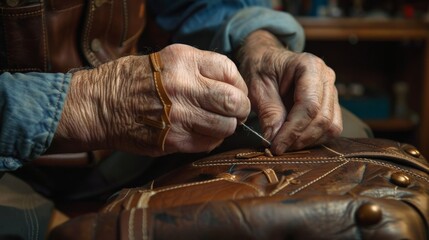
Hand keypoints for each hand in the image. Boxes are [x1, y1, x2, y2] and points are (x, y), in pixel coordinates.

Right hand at [51, 44, 249, 155]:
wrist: (99, 104)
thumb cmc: (133, 80)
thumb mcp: (166, 59)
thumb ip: (200, 68)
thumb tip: (230, 85)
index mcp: (183, 61)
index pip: (230, 71)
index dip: (239, 85)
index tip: (236, 92)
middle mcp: (183, 86)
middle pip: (234, 102)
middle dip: (241, 109)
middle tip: (236, 112)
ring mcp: (178, 115)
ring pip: (225, 126)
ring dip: (227, 127)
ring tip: (217, 124)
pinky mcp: (172, 140)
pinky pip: (208, 143)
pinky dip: (211, 140)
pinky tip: (202, 133)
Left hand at [237, 30, 341, 154]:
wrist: (266, 59)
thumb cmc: (260, 68)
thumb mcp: (257, 87)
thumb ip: (268, 112)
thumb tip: (274, 138)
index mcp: (309, 66)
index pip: (309, 106)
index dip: (293, 131)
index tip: (276, 146)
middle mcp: (326, 77)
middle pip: (323, 118)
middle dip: (300, 138)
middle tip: (278, 148)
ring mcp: (331, 91)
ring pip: (330, 126)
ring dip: (308, 141)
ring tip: (285, 144)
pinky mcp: (330, 104)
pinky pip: (330, 128)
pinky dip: (313, 138)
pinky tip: (294, 139)